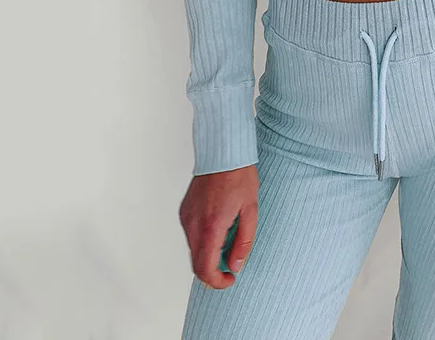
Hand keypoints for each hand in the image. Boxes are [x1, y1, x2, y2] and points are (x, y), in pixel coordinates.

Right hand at [179, 164, 258, 288]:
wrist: (223, 153)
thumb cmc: (239, 177)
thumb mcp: (251, 210)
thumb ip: (243, 241)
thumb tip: (235, 265)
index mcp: (211, 226)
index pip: (204, 268)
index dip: (217, 281)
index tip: (229, 279)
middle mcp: (193, 224)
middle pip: (196, 263)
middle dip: (213, 269)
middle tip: (231, 262)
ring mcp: (186, 217)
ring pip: (193, 249)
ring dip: (209, 253)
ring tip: (229, 234)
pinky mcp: (184, 211)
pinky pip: (191, 234)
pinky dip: (203, 239)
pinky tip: (218, 224)